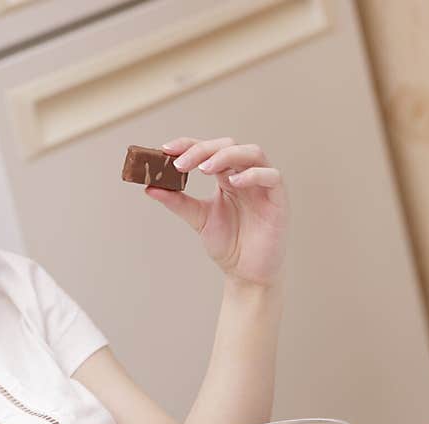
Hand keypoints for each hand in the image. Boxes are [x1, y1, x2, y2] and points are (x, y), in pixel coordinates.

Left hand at [145, 137, 287, 286]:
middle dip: (202, 150)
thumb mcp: (198, 219)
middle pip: (228, 145)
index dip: (188, 145)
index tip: (165, 149)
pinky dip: (252, 175)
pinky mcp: (278, 199)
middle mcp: (245, 175)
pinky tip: (233, 183)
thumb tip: (150, 187)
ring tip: (204, 169)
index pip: (208, 149)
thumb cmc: (229, 244)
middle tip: (180, 164)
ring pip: (252, 153)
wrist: (246, 273)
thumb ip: (178, 202)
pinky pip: (271, 176)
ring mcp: (263, 185)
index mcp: (226, 176)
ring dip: (226, 156)